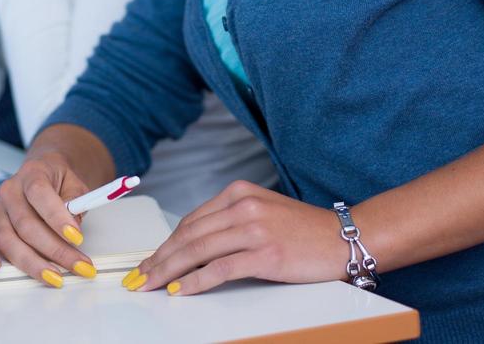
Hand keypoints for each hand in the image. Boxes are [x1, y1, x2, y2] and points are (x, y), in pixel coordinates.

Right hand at [0, 151, 96, 286]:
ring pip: (7, 239)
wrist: (44, 173)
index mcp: (32, 173)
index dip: (57, 217)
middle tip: (77, 264)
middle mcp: (10, 191)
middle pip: (26, 224)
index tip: (76, 237)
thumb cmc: (58, 181)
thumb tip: (73, 230)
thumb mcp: (76, 185)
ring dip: (32, 262)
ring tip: (54, 276)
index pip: (40, 193)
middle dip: (55, 250)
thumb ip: (76, 204)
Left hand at [131, 180, 343, 295]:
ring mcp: (253, 229)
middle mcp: (243, 206)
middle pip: (188, 236)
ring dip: (169, 272)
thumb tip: (193, 246)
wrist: (344, 239)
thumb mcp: (262, 213)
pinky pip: (220, 269)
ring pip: (198, 251)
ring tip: (151, 286)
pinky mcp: (264, 253)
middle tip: (139, 278)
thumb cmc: (304, 230)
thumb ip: (230, 222)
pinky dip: (195, 282)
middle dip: (159, 259)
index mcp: (238, 193)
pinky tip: (181, 291)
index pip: (191, 221)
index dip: (166, 244)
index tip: (149, 261)